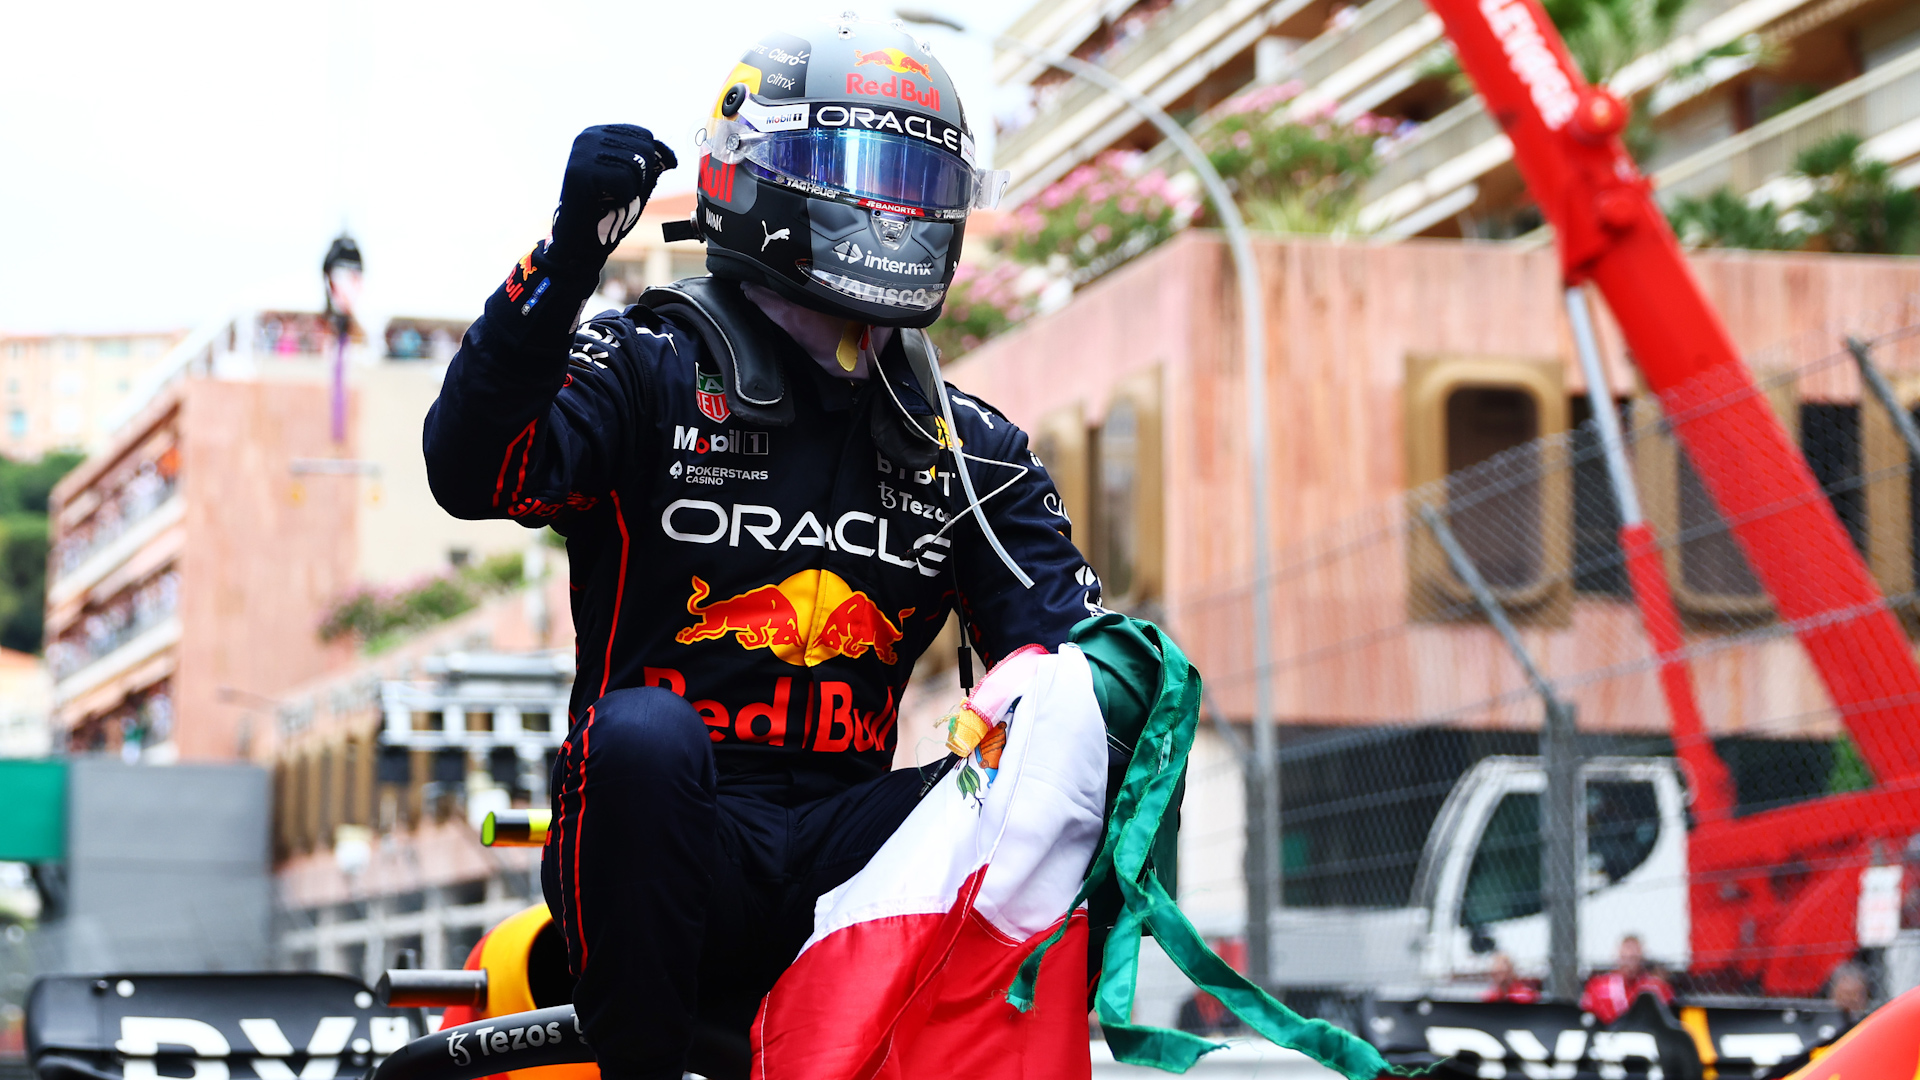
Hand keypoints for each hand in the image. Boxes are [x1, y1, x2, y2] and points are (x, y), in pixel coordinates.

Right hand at [548, 124, 677, 266]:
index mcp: (600, 132)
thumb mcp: (635, 180)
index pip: (645, 135)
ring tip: (609, 196)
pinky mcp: (580, 171)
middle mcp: (589, 135)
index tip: (626, 180)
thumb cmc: (608, 209)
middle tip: (616, 191)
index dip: (648, 164)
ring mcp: (583, 151)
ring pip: (636, 165)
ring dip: (630, 189)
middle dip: (640, 178)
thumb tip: (672, 157)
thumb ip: (651, 164)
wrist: (581, 238)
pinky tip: (604, 201)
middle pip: (644, 149)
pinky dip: (622, 197)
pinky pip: (624, 180)